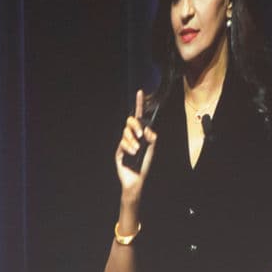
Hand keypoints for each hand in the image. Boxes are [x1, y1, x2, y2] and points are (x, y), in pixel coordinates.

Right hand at [114, 88, 156, 202]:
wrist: (137, 179)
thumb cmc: (144, 164)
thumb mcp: (152, 148)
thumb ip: (152, 137)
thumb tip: (146, 128)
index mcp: (140, 133)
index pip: (139, 116)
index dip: (139, 104)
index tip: (140, 92)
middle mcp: (132, 136)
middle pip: (130, 121)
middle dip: (135, 126)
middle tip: (141, 135)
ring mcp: (124, 142)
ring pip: (125, 132)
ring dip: (133, 140)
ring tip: (137, 150)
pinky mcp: (119, 150)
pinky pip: (122, 142)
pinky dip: (129, 147)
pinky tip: (132, 153)